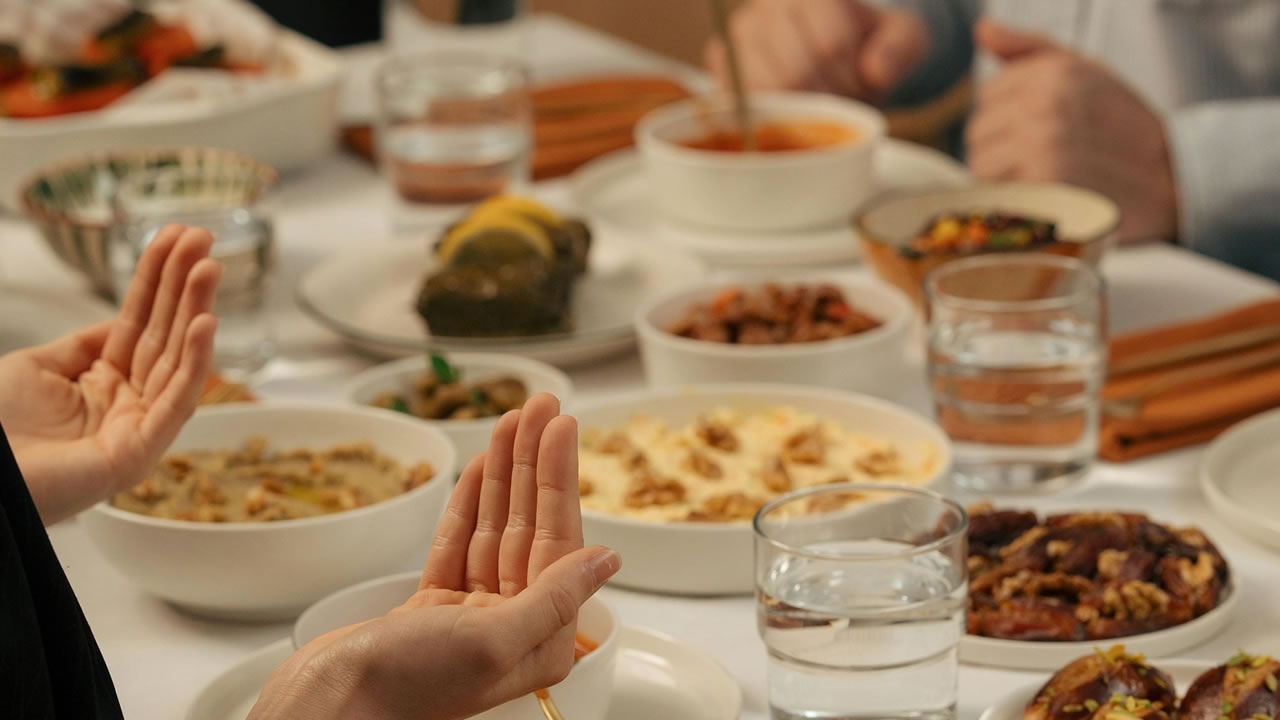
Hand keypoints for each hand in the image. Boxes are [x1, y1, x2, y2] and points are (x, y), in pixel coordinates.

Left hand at [0, 226, 220, 523]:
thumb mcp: (37, 367)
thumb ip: (83, 344)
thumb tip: (118, 320)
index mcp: (103, 383)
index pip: (140, 320)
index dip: (156, 278)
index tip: (175, 239)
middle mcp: (128, 402)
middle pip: (164, 333)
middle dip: (184, 285)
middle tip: (204, 241)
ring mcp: (138, 427)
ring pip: (177, 360)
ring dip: (196, 311)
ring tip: (208, 268)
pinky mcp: (141, 452)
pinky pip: (177, 401)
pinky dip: (196, 362)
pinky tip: (206, 325)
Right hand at [250, 394, 620, 719]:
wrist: (326, 706)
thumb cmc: (407, 687)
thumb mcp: (493, 641)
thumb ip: (554, 597)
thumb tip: (607, 560)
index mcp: (538, 640)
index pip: (558, 541)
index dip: (559, 478)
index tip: (563, 428)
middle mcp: (511, 626)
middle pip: (529, 526)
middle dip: (534, 463)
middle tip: (541, 406)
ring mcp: (470, 614)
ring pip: (494, 528)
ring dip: (503, 473)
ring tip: (512, 419)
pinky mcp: (431, 608)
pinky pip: (458, 545)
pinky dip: (468, 504)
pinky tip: (481, 467)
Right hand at [704, 0, 927, 100]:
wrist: (843, 47)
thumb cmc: (871, 45)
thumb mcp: (904, 38)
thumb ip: (900, 49)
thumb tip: (876, 73)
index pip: (831, 44)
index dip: (852, 77)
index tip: (863, 83)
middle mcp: (769, 3)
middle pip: (796, 71)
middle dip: (825, 97)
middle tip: (840, 96)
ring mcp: (739, 33)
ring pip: (769, 90)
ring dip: (800, 108)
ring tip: (816, 98)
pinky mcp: (722, 63)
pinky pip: (742, 102)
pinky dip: (771, 115)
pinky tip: (790, 106)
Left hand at [966, 19, 1179, 242]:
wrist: (1172, 178)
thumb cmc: (1123, 125)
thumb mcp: (1086, 71)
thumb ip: (1029, 49)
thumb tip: (982, 30)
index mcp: (1051, 71)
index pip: (988, 96)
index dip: (1009, 118)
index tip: (1045, 130)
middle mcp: (1044, 103)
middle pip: (978, 134)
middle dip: (1003, 150)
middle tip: (1047, 160)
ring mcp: (1042, 145)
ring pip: (981, 167)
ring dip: (1005, 179)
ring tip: (1046, 179)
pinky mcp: (1044, 186)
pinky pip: (998, 196)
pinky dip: (1014, 203)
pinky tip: (1045, 200)